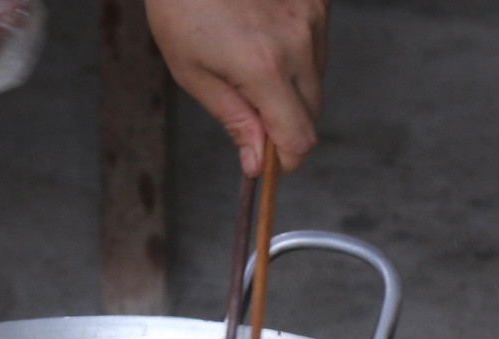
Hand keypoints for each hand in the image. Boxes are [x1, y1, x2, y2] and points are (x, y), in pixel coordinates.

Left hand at [146, 0, 329, 175]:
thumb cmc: (181, 5)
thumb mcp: (192, 72)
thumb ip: (233, 120)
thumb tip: (257, 163)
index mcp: (263, 68)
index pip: (299, 139)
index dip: (286, 160)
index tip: (270, 163)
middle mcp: (298, 43)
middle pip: (312, 113)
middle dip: (285, 124)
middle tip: (249, 111)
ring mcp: (314, 16)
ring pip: (316, 79)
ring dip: (291, 86)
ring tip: (248, 58)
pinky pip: (317, 45)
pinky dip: (296, 53)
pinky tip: (263, 34)